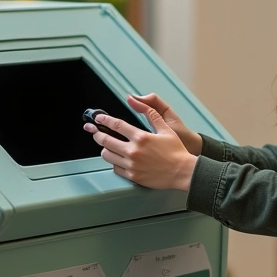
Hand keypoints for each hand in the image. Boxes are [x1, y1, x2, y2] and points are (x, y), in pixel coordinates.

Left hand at [83, 96, 197, 190]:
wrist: (182, 172)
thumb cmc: (176, 151)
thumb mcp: (166, 128)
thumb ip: (150, 114)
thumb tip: (136, 101)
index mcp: (141, 137)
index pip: (116, 125)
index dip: (104, 121)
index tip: (98, 119)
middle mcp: (134, 151)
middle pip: (106, 141)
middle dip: (97, 134)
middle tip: (94, 132)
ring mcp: (132, 165)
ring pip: (107, 155)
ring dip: (105, 149)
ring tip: (106, 146)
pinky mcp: (133, 176)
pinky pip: (115, 168)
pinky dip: (114, 163)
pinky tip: (117, 159)